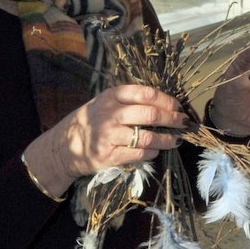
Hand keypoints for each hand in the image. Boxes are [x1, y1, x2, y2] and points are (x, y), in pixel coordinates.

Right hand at [25, 85, 185, 195]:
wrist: (67, 144)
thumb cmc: (94, 120)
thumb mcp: (107, 102)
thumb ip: (131, 100)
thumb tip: (167, 104)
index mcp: (112, 96)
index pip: (147, 94)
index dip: (167, 100)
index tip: (178, 106)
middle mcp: (110, 113)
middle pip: (151, 115)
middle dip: (172, 120)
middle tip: (183, 123)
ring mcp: (109, 135)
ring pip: (148, 137)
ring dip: (167, 139)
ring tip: (175, 140)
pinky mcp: (109, 155)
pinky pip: (140, 153)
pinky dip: (152, 152)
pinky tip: (155, 150)